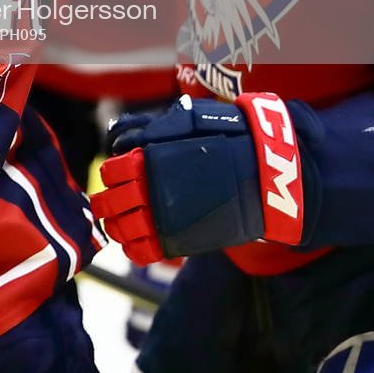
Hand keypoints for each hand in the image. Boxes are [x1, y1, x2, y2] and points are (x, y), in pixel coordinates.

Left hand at [91, 93, 304, 264]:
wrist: (264, 173)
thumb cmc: (227, 140)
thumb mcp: (187, 121)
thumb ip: (150, 127)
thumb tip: (119, 138)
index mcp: (149, 159)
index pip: (112, 172)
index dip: (111, 174)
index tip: (118, 175)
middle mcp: (152, 188)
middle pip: (111, 201)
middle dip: (108, 202)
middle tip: (111, 201)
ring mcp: (164, 217)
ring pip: (122, 228)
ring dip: (116, 225)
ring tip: (120, 222)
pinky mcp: (180, 240)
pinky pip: (144, 251)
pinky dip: (135, 249)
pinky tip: (136, 242)